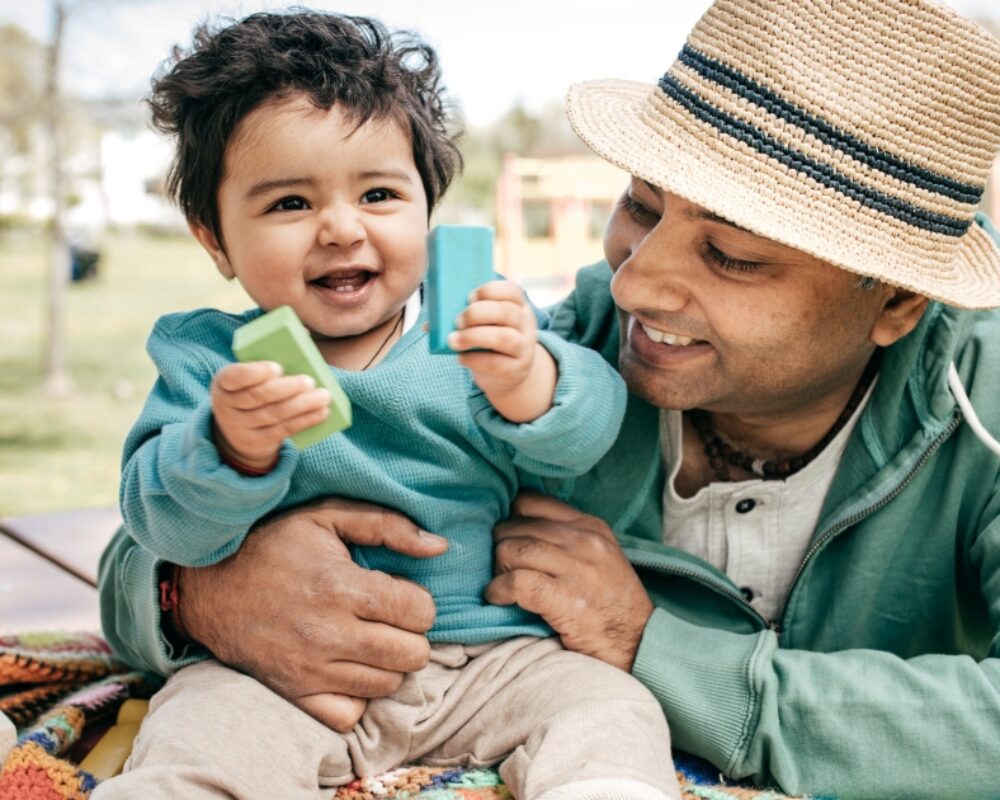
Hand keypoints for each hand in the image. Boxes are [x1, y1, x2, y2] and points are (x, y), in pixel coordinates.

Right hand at [176, 497, 447, 731]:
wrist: (207, 584)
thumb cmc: (272, 543)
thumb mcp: (327, 515)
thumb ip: (388, 525)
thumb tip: (439, 546)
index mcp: (342, 587)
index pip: (419, 613)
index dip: (419, 602)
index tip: (401, 594)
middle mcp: (329, 634)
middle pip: (412, 655)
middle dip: (410, 635)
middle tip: (389, 619)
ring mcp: (311, 670)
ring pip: (387, 685)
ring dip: (388, 663)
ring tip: (368, 638)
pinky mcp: (294, 693)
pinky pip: (349, 714)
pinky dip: (358, 696)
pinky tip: (350, 669)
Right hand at [211, 361, 330, 468]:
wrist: (238, 432)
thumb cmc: (251, 391)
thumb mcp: (248, 377)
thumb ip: (269, 358)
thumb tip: (304, 333)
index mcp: (224, 383)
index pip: (235, 376)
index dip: (256, 372)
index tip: (278, 367)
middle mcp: (227, 406)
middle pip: (258, 396)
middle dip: (287, 388)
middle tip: (310, 381)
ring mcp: (241, 427)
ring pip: (274, 414)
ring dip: (302, 405)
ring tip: (324, 396)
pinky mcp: (258, 442)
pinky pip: (284, 430)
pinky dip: (305, 420)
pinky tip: (322, 412)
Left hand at [448, 281, 555, 422]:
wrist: (508, 375)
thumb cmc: (489, 342)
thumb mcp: (485, 325)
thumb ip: (465, 316)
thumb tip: (429, 322)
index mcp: (518, 306)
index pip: (511, 291)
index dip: (489, 291)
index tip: (468, 297)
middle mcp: (525, 325)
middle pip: (506, 312)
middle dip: (477, 313)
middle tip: (457, 321)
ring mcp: (523, 348)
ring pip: (504, 338)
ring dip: (474, 336)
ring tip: (453, 340)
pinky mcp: (515, 370)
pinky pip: (496, 363)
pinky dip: (474, 360)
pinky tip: (461, 358)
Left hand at [485, 491, 652, 671]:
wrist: (640, 644)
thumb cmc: (613, 606)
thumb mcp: (599, 558)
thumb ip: (567, 539)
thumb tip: (517, 530)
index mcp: (590, 526)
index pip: (529, 501)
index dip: (511, 520)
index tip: (508, 539)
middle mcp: (584, 540)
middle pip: (515, 527)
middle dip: (501, 548)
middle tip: (502, 569)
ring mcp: (577, 568)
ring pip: (512, 550)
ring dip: (498, 569)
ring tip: (502, 585)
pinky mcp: (566, 598)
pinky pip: (516, 582)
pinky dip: (499, 590)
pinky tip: (499, 598)